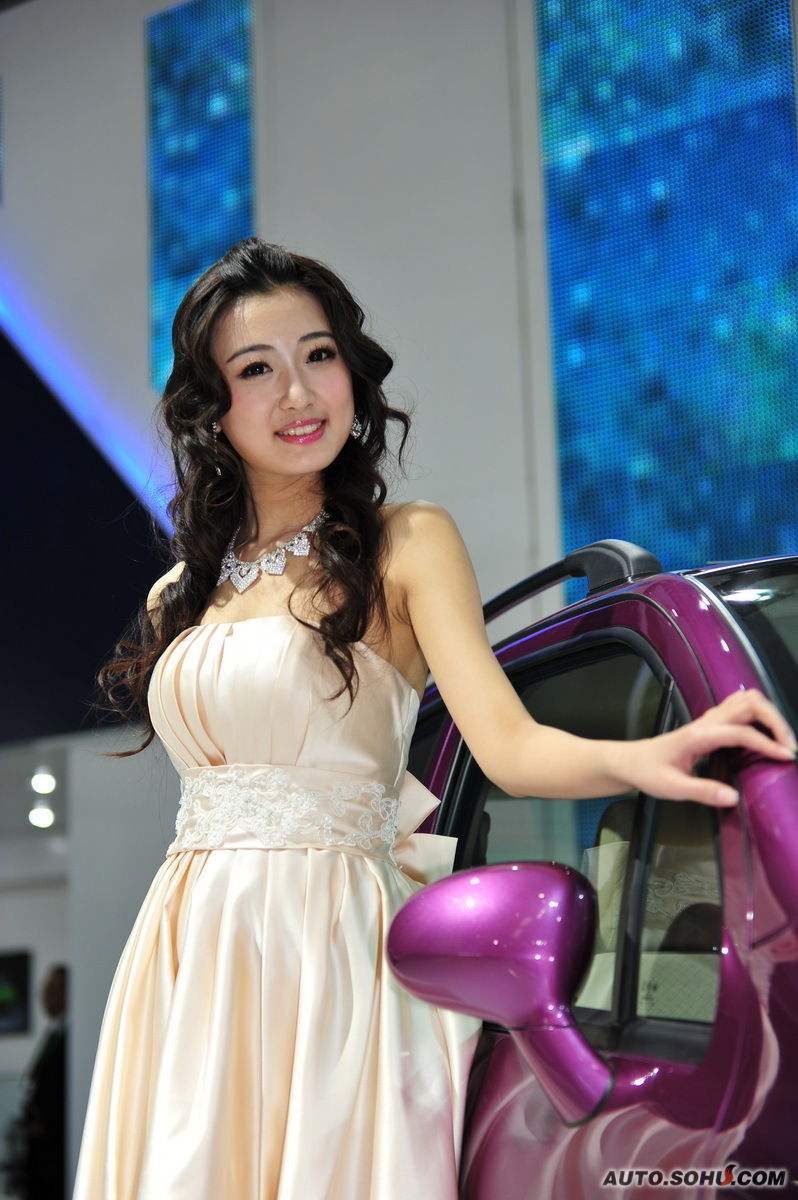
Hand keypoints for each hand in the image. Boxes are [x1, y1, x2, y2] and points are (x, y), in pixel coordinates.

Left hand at [620, 687, 796, 807]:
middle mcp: (705, 723)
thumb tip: (733, 797)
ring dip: (769, 714)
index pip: (739, 732)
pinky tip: (766, 733)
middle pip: (748, 704)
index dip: (765, 742)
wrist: (631, 761)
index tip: (786, 756)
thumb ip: (702, 791)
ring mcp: (708, 720)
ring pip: (745, 701)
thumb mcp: (672, 788)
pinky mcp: (710, 723)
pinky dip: (759, 714)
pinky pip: (739, 707)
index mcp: (698, 736)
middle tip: (789, 746)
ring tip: (783, 739)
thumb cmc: (649, 773)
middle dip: (774, 721)